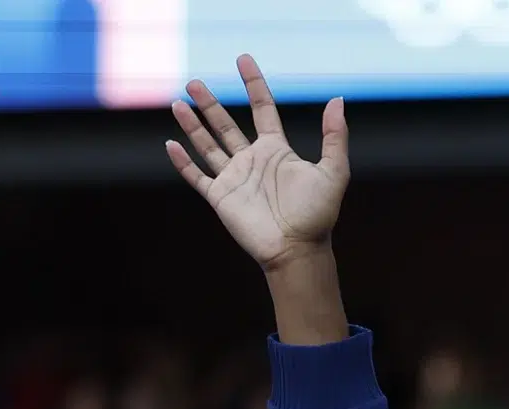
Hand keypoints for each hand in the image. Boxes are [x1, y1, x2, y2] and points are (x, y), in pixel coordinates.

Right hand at [166, 55, 348, 272]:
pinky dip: (183, 161)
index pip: (263, 109)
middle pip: (227, 124)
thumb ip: (334, 137)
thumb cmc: (318, 215)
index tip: (243, 59)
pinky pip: (197, 176)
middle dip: (210, 103)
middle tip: (194, 82)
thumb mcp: (333, 171)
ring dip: (193, 125)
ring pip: (208, 145)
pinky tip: (170, 144)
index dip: (254, 84)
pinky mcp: (221, 198)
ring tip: (178, 103)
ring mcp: (235, 179)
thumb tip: (337, 100)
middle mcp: (253, 161)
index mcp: (277, 151)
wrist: (297, 250)